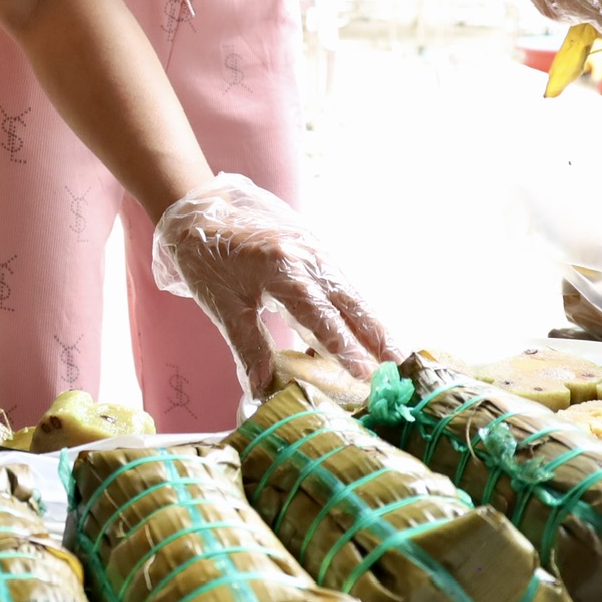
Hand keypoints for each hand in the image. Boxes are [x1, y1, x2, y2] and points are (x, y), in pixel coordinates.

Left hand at [151, 174, 391, 402]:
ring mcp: (314, 250)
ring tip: (394, 354)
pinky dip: (355, 310)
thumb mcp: (222, 305)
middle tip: (401, 365)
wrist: (200, 211)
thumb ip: (248, 347)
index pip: (320, 315)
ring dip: (373, 323)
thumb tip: (264, 389)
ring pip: (351, 293)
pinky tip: (364, 333)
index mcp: (281, 268)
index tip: (366, 374)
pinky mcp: (314, 250)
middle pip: (350, 302)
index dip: (344, 347)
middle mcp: (306, 257)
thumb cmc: (206, 258)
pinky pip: (340, 284)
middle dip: (377, 335)